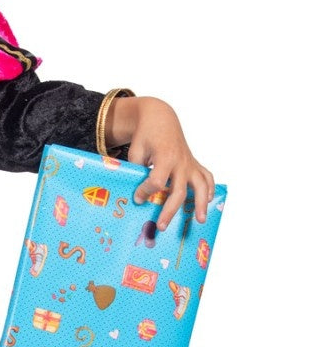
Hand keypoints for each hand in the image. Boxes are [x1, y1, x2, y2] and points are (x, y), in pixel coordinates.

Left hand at [105, 96, 213, 231]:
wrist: (160, 119)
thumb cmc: (146, 135)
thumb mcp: (136, 150)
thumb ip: (137, 170)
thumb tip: (137, 193)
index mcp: (165, 157)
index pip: (156, 182)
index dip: (145, 192)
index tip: (137, 198)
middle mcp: (180, 162)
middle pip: (178, 191)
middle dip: (169, 210)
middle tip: (161, 227)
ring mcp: (190, 164)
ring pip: (201, 186)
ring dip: (200, 204)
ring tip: (198, 220)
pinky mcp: (194, 164)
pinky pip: (206, 177)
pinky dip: (210, 189)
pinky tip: (208, 201)